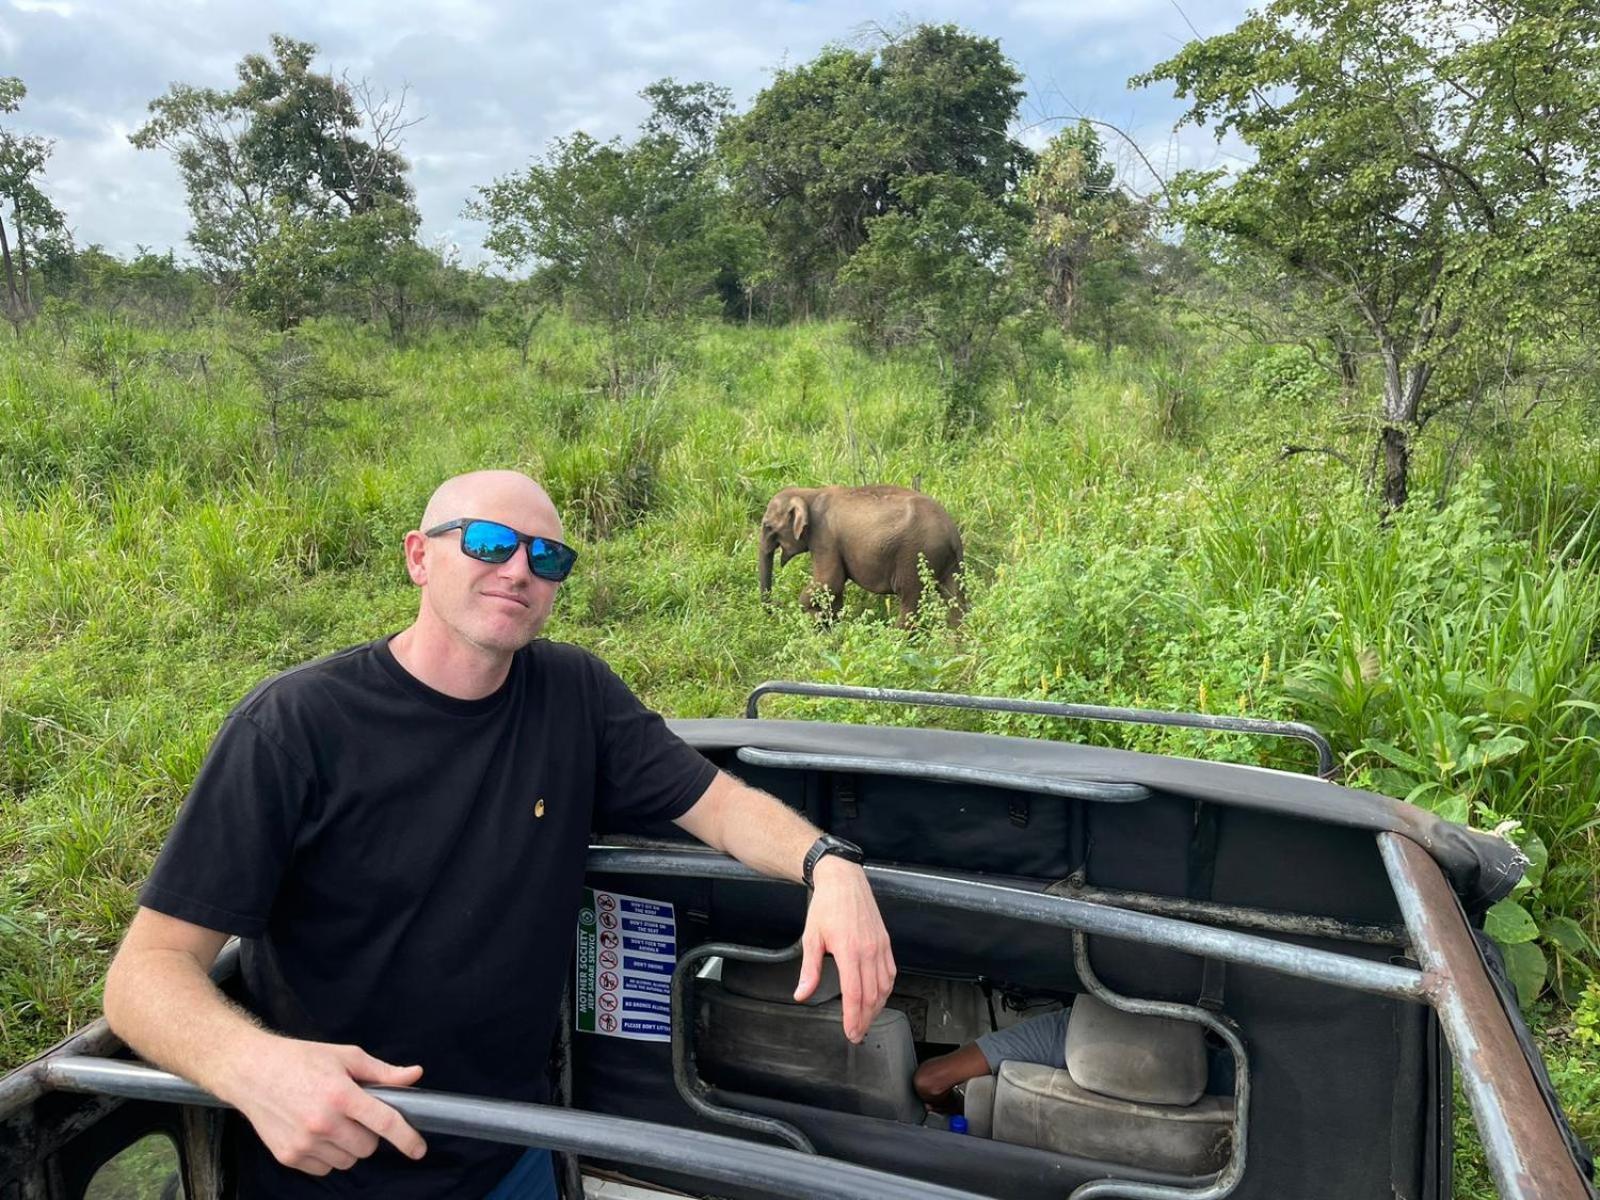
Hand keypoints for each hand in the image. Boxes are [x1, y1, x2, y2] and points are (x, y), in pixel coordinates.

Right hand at [218, 1035, 427, 1175]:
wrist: (251, 1071)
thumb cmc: (300, 1060)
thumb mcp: (345, 1056)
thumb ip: (382, 1072)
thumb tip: (414, 1075)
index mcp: (341, 1094)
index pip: (385, 1123)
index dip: (407, 1138)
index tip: (419, 1149)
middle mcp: (323, 1123)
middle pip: (367, 1147)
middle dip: (369, 1134)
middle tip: (354, 1114)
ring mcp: (304, 1143)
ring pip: (347, 1161)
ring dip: (348, 1146)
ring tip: (332, 1121)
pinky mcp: (288, 1156)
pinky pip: (324, 1168)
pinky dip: (327, 1155)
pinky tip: (316, 1132)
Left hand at [794, 856, 895, 1042]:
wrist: (844, 880)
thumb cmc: (826, 906)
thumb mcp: (811, 937)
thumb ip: (809, 969)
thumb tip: (802, 993)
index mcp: (849, 950)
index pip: (855, 993)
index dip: (853, 1017)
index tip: (851, 1032)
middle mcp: (869, 950)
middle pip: (872, 995)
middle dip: (865, 1019)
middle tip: (857, 1033)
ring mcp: (880, 946)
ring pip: (885, 986)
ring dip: (877, 1007)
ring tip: (866, 1020)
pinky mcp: (885, 942)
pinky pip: (890, 972)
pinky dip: (886, 990)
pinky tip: (879, 997)